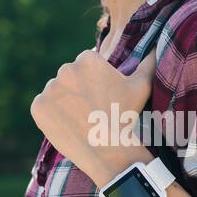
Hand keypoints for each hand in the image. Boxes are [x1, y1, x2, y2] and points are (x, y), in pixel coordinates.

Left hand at [30, 49, 158, 185]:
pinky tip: (68, 125)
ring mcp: (49, 89)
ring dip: (65, 102)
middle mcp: (65, 69)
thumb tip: (158, 47)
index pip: (87, 64)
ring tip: (81, 119)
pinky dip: (52, 115)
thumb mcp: (142, 86)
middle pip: (70, 76)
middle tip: (93, 110)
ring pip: (57, 92)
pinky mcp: (38, 107)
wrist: (108, 150)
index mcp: (88, 59)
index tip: (102, 97)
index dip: (95, 81)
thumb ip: (149, 62)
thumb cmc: (126, 116)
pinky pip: (43, 107)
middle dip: (78, 89)